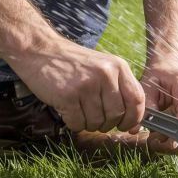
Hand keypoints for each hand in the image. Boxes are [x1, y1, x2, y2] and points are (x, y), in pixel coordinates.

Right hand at [14, 41, 145, 132]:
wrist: (41, 51)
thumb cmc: (74, 64)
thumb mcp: (103, 66)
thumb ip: (119, 87)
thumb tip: (134, 118)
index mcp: (118, 66)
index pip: (137, 99)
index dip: (133, 118)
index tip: (126, 125)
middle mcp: (105, 74)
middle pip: (117, 114)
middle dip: (107, 124)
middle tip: (97, 120)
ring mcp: (86, 85)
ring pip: (97, 122)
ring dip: (88, 124)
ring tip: (80, 111)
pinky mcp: (68, 96)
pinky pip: (78, 123)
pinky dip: (74, 124)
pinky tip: (68, 112)